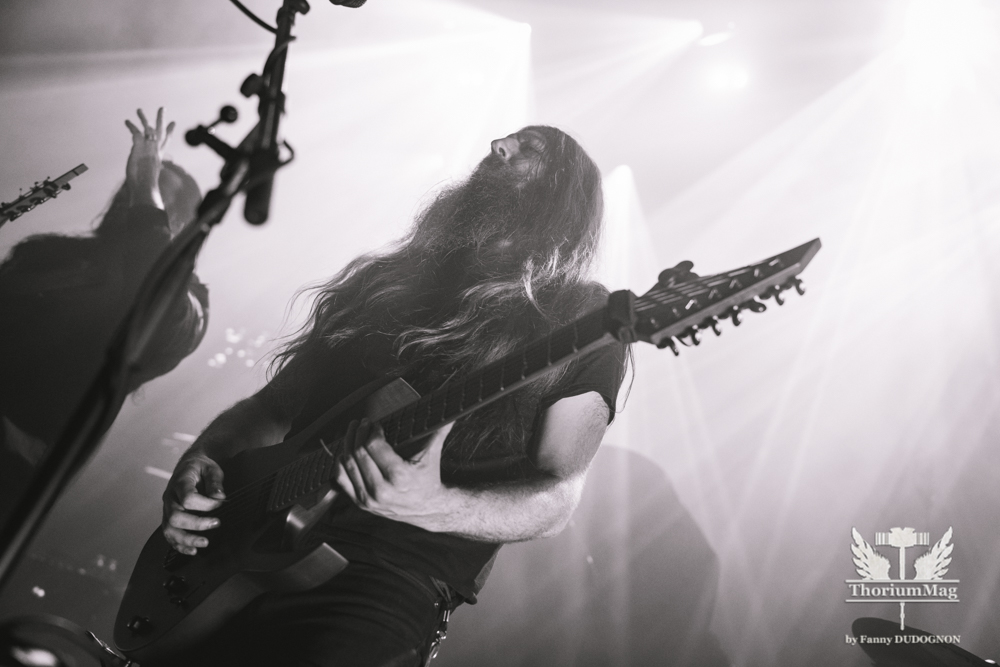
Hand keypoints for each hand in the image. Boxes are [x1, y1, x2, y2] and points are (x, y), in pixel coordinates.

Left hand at [124, 107, 174, 208]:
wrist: (145, 186)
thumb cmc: (147, 187)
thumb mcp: (149, 177)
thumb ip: (148, 170)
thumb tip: (145, 172)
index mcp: (159, 157)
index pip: (166, 142)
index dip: (169, 132)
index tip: (173, 123)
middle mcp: (156, 150)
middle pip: (161, 131)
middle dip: (161, 119)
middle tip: (162, 108)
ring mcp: (148, 147)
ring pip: (148, 128)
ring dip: (143, 118)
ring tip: (139, 109)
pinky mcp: (140, 146)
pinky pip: (136, 133)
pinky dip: (131, 126)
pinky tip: (126, 121)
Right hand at [161, 453, 224, 554]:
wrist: (189, 465)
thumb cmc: (201, 468)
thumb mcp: (211, 468)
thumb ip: (215, 482)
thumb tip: (219, 497)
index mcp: (180, 483)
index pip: (188, 497)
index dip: (206, 504)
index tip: (220, 504)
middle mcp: (170, 497)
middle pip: (175, 516)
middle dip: (196, 524)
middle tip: (216, 523)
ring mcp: (167, 509)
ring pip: (169, 529)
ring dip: (186, 539)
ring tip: (204, 543)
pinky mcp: (169, 518)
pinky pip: (169, 534)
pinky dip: (179, 545)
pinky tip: (192, 551)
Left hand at [335, 419, 454, 530]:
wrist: (426, 509)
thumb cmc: (428, 479)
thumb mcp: (433, 455)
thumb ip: (438, 431)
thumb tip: (448, 414)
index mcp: (398, 476)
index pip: (373, 446)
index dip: (371, 430)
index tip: (374, 423)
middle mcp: (381, 489)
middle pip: (357, 453)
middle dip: (357, 433)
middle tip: (361, 423)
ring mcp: (369, 498)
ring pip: (347, 464)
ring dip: (347, 444)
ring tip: (353, 432)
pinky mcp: (361, 503)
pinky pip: (341, 479)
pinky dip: (340, 463)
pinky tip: (346, 451)